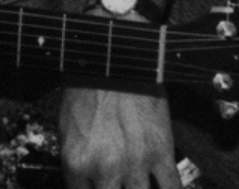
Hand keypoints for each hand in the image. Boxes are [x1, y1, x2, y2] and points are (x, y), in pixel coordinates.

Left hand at [59, 84, 177, 188]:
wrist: (113, 62)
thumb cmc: (87, 91)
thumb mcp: (67, 130)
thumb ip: (77, 163)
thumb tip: (86, 182)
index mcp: (76, 163)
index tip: (98, 188)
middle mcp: (104, 169)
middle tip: (119, 185)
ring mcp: (135, 164)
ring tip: (138, 185)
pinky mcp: (161, 153)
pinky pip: (171, 188)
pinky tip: (163, 187)